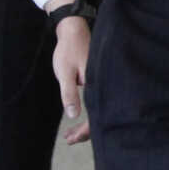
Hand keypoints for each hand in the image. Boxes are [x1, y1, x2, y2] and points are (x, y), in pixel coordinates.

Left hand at [51, 9, 91, 145]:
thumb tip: (73, 115)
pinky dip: (87, 111)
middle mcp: (103, 85)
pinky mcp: (98, 81)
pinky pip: (96, 101)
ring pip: (98, 109)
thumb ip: (69, 94)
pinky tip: (77, 116)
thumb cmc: (68, 50)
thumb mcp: (65, 73)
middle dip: (84, 132)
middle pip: (99, 115)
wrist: (73, 30)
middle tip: (69, 140)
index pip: (95, 115)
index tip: (72, 139)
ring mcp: (101, 84)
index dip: (85, 130)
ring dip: (85, 123)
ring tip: (70, 134)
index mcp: (97, 85)